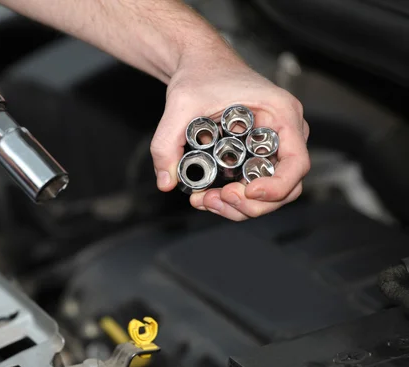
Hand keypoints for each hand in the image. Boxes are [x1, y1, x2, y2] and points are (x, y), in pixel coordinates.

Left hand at [150, 51, 309, 220]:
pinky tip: (207, 196)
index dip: (276, 187)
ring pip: (269, 192)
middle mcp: (284, 132)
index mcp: (281, 113)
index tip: (245, 192)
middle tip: (215, 198)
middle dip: (250, 204)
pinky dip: (233, 198)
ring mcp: (272, 145)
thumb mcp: (180, 104)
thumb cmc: (201, 73)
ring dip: (239, 206)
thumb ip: (166, 142)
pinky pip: (254, 184)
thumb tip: (166, 182)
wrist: (198, 63)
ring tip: (205, 200)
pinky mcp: (256, 154)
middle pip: (286, 187)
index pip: (297, 163)